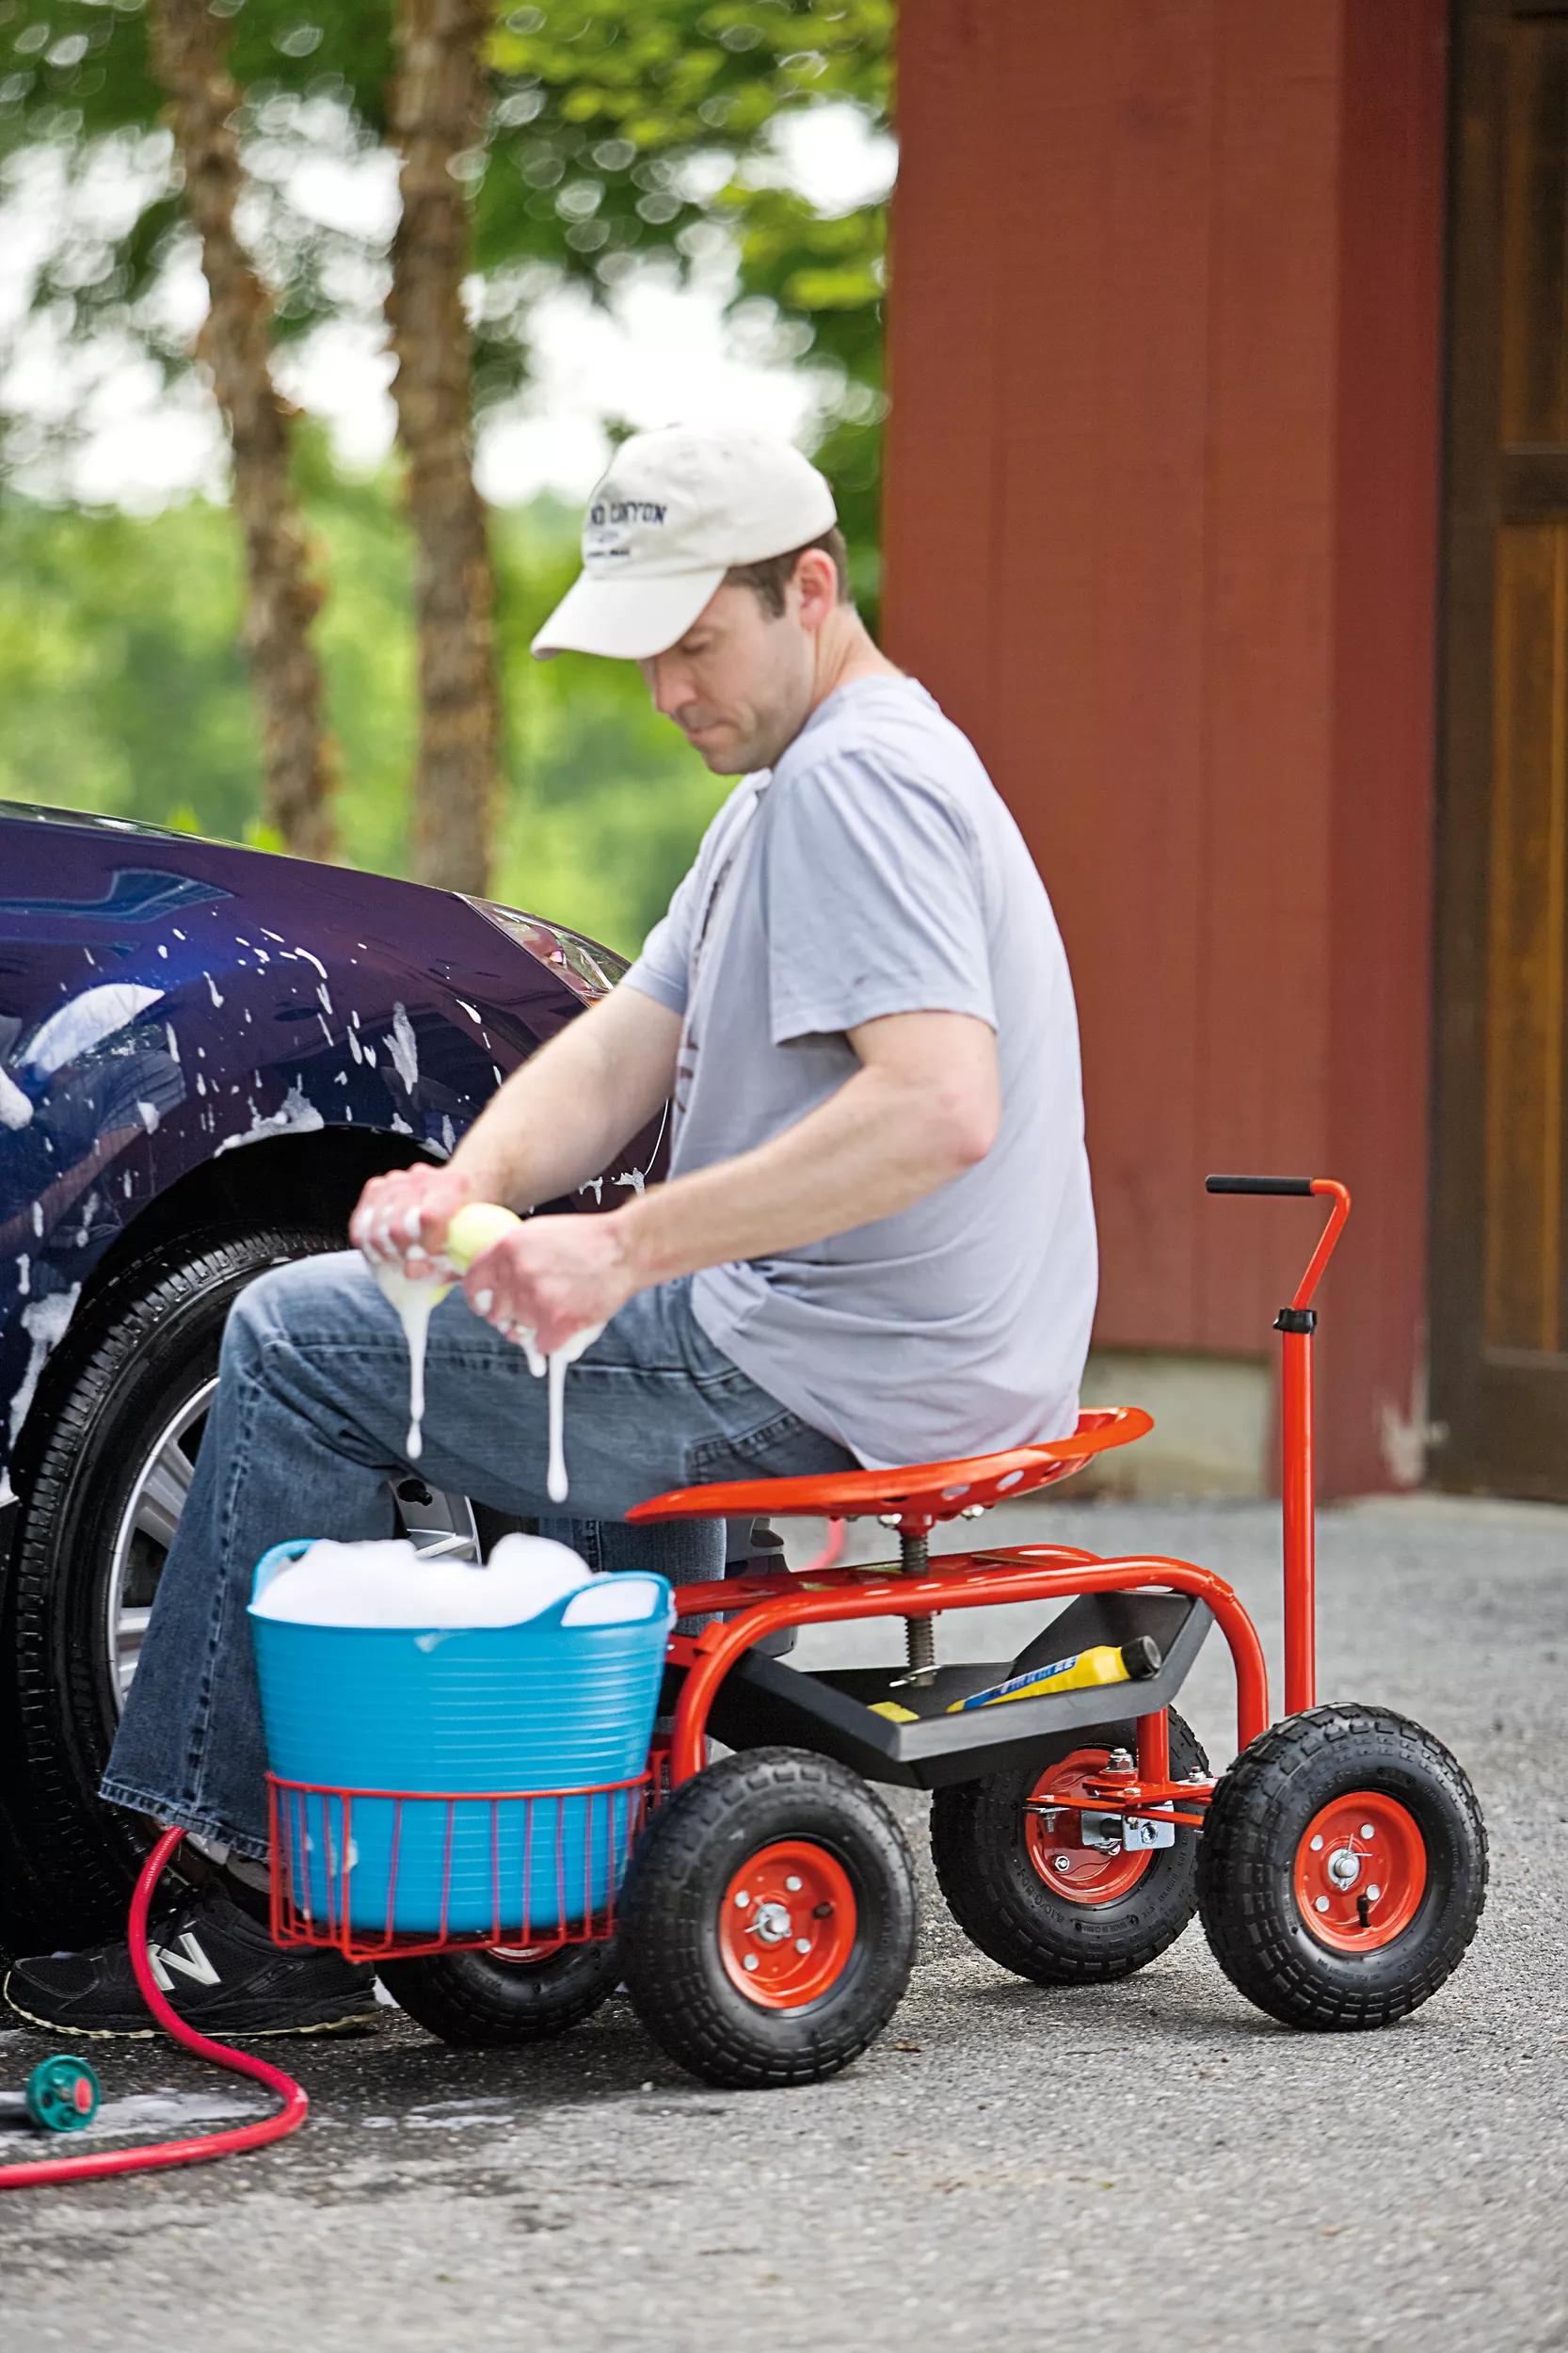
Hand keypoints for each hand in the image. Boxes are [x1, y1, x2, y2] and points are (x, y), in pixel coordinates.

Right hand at [349, 1162, 480, 1280]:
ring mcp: (396, 1179)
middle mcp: (422, 1177)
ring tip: (399, 1261)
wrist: (460, 1194)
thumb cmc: (466, 1227)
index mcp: (453, 1185)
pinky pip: (360, 1224)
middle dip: (402, 1255)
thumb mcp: (467, 1248)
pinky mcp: (376, 1187)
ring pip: (374, 1227)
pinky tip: (383, 1253)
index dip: (424, 1248)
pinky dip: (368, 1246)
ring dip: (384, 1252)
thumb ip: (444, 1263)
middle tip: (411, 1265)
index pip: (429, 1218)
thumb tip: (410, 1273)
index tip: (427, 1264)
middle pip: (396, 1227)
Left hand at [462, 1213, 636, 1354]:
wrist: (625, 1249)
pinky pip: (543, 1347)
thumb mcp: (538, 1233)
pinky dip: (555, 1340)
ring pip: (520, 1332)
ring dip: (535, 1328)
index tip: (485, 1306)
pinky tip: (571, 1320)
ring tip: (560, 1308)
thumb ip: (511, 1256)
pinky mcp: (556, 1324)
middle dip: (510, 1317)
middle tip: (532, 1311)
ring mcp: (535, 1301)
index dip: (478, 1299)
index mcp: (507, 1249)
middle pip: (495, 1314)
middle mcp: (516, 1275)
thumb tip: (494, 1282)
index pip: (473, 1284)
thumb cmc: (588, 1241)